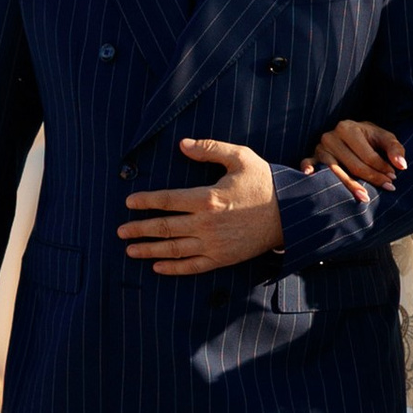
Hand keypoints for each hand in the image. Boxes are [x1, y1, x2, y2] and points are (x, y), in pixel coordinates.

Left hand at [119, 138, 284, 273]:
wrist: (291, 214)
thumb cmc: (264, 183)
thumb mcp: (240, 157)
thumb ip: (209, 148)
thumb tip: (182, 144)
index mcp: (207, 198)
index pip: (167, 200)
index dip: (145, 201)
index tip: (129, 202)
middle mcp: (206, 224)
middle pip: (164, 227)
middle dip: (139, 229)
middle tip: (120, 230)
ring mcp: (214, 244)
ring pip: (173, 249)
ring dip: (149, 250)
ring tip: (130, 250)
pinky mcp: (223, 258)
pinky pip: (192, 266)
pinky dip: (173, 268)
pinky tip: (157, 267)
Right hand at [306, 116, 407, 200]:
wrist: (350, 133)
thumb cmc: (369, 138)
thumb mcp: (384, 138)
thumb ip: (395, 149)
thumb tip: (401, 166)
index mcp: (348, 128)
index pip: (367, 155)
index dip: (382, 168)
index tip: (393, 178)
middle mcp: (331, 136)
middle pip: (353, 165)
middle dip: (372, 178)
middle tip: (388, 188)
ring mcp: (320, 148)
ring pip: (335, 171)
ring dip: (350, 186)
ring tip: (365, 198)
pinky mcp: (313, 157)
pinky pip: (308, 163)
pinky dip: (307, 169)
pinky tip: (309, 176)